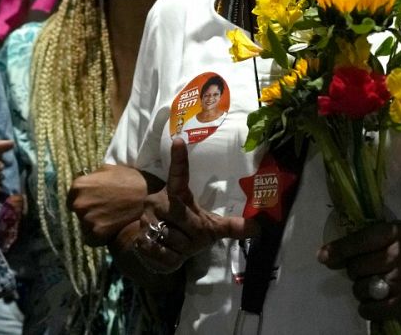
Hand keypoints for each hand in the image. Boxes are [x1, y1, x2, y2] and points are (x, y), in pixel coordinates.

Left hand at [69, 164, 148, 245]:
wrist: (146, 195)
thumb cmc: (128, 179)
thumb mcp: (106, 170)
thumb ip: (91, 178)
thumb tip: (86, 184)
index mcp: (78, 186)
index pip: (71, 198)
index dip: (83, 200)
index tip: (93, 202)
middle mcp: (79, 203)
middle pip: (77, 212)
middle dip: (88, 212)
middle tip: (104, 210)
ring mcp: (87, 220)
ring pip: (84, 226)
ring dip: (94, 224)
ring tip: (109, 219)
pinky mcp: (97, 234)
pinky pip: (91, 239)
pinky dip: (99, 237)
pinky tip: (110, 229)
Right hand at [127, 138, 252, 273]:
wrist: (155, 246)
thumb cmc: (186, 230)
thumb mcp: (208, 225)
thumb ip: (231, 226)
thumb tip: (260, 227)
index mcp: (177, 194)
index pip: (179, 175)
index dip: (179, 159)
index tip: (179, 140)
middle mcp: (160, 202)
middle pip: (191, 225)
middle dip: (195, 238)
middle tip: (190, 237)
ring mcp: (148, 220)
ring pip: (179, 242)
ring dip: (183, 250)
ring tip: (178, 245)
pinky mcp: (141, 239)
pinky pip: (167, 256)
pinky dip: (173, 260)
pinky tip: (168, 253)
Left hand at [319, 220, 400, 319]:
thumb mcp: (390, 235)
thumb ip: (363, 240)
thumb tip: (326, 255)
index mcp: (395, 232)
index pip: (359, 241)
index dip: (339, 250)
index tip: (323, 257)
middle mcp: (400, 254)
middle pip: (356, 267)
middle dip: (355, 271)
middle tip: (366, 271)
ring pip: (361, 289)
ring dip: (361, 290)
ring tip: (374, 286)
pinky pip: (372, 309)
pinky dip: (367, 308)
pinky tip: (372, 303)